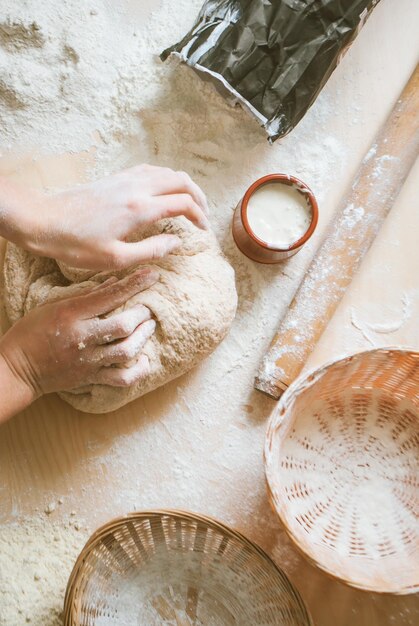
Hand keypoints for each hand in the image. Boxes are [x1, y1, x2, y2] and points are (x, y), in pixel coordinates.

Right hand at [0, 268, 157, 409]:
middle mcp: (82, 338)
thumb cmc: (32, 332)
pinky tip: (143, 360)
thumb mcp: (53, 305)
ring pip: (125, 351)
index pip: (108, 296)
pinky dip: (138, 371)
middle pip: (122, 326)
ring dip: (143, 338)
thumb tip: (114, 281)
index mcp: (71, 315)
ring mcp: (88, 361)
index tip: (151, 275)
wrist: (17, 369)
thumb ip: (86, 295)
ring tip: (149, 327)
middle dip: (141, 314)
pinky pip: (121, 379)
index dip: (133, 284)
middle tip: (147, 308)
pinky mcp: (91, 378)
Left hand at [23, 164, 208, 269]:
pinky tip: (164, 191)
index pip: (184, 204)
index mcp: (139, 208)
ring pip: (167, 172)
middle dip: (198, 197)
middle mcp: (136, 188)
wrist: (43, 221)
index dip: (200, 217)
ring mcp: (125, 179)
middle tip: (203, 216)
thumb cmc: (76, 244)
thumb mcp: (116, 259)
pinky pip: (151, 170)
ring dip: (184, 186)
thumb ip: (151, 250)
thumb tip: (177, 242)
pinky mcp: (116, 178)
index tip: (203, 232)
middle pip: (181, 181)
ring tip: (189, 203)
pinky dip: (166, 178)